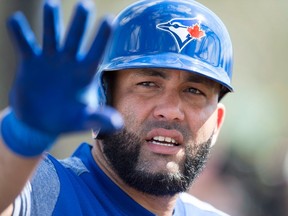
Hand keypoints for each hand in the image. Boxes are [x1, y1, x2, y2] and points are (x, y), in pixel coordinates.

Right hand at [6, 0, 122, 134]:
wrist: (41, 122)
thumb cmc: (67, 119)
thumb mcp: (84, 120)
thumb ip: (99, 118)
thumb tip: (118, 124)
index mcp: (85, 74)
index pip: (96, 53)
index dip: (102, 37)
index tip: (110, 20)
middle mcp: (69, 63)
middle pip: (75, 39)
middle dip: (80, 23)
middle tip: (85, 6)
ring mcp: (50, 60)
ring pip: (51, 36)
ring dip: (52, 21)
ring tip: (51, 4)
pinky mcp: (30, 63)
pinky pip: (25, 45)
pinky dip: (20, 33)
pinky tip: (15, 21)